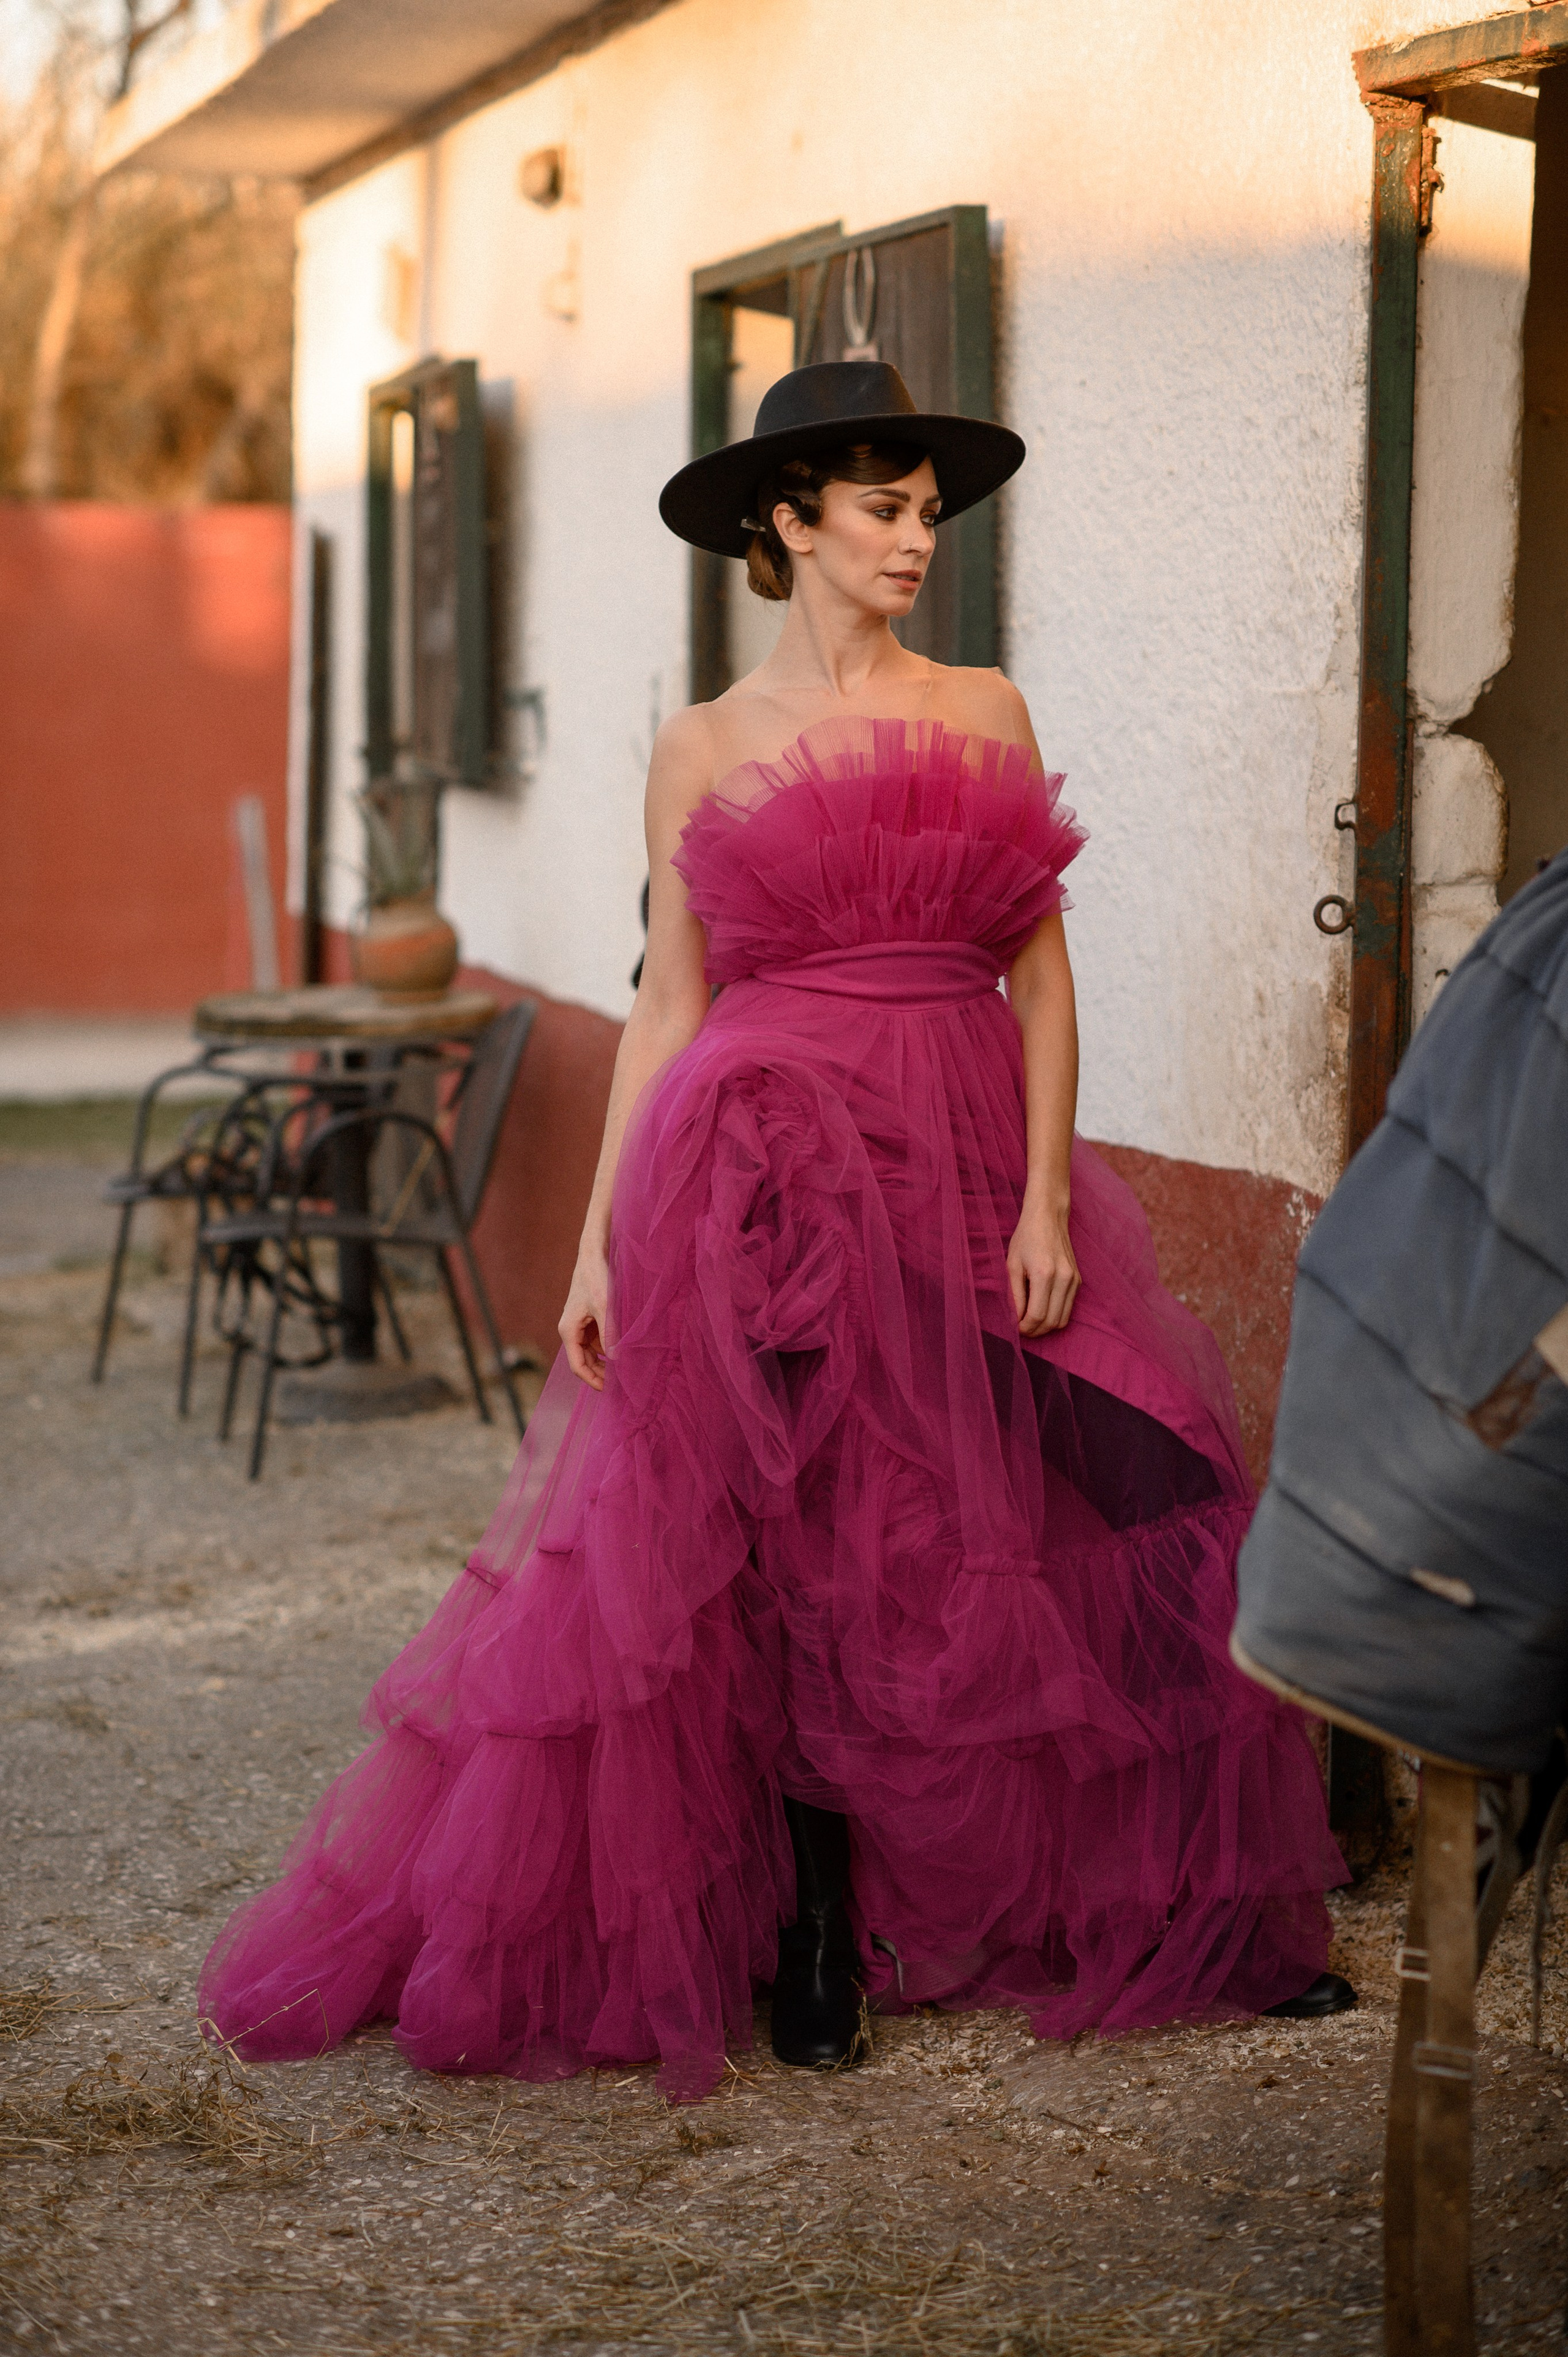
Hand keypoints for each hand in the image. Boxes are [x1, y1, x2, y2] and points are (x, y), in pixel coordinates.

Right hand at [558, 1243, 609, 1388]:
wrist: (593, 1255)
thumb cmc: (596, 1278)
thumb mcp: (605, 1307)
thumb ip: (610, 1333)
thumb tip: (618, 1359)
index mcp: (569, 1331)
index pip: (578, 1366)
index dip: (593, 1380)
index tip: (610, 1389)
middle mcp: (572, 1331)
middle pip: (584, 1362)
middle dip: (601, 1374)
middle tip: (621, 1384)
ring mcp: (580, 1326)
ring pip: (592, 1353)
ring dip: (606, 1363)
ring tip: (625, 1372)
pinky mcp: (589, 1320)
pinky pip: (598, 1342)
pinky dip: (609, 1350)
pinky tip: (623, 1353)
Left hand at [1006, 1198, 1078, 1335]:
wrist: (1048, 1217)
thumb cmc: (1026, 1238)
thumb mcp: (1012, 1265)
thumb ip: (1015, 1295)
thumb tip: (1016, 1319)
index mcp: (1044, 1274)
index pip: (1037, 1315)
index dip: (1025, 1328)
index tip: (1015, 1328)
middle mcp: (1063, 1278)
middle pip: (1052, 1322)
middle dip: (1036, 1331)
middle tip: (1022, 1329)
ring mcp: (1074, 1279)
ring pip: (1063, 1319)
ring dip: (1046, 1327)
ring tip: (1031, 1322)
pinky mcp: (1078, 1280)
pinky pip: (1069, 1308)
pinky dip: (1055, 1315)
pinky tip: (1042, 1309)